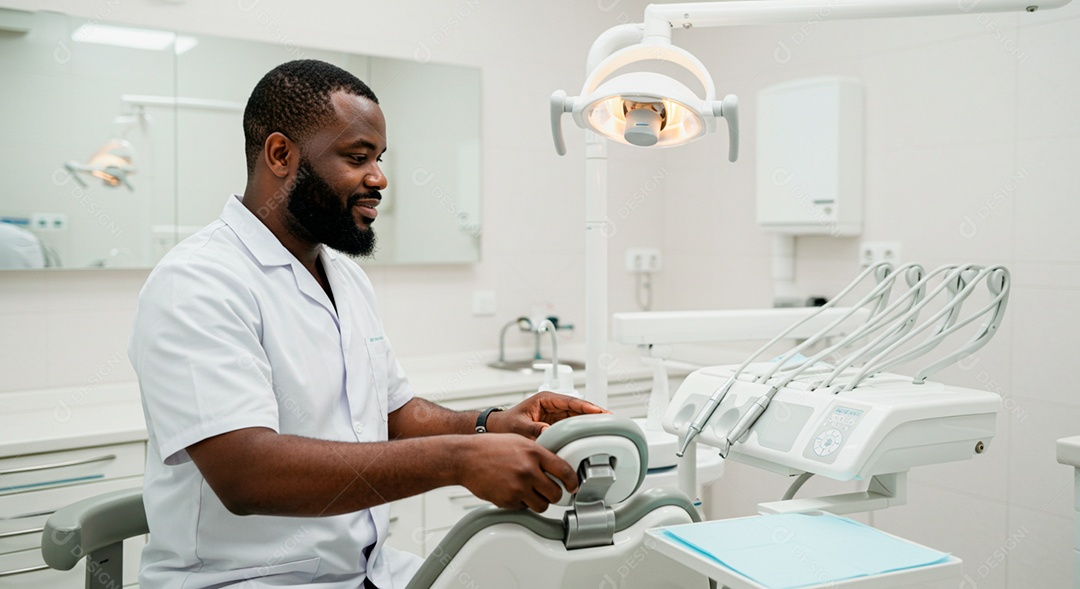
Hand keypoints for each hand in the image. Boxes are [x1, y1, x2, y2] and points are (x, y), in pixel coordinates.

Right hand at [458, 434, 576, 511]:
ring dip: (539, 502)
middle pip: (555, 493)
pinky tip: (512, 491)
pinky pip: (523, 508)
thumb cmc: (491, 448)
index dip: (572, 482)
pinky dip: (521, 503)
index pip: (564, 471)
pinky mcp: (507, 501)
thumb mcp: (520, 441)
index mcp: (534, 452)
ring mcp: (517, 487)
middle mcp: (527, 470)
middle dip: (554, 494)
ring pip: (542, 505)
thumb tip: (558, 469)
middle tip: (549, 491)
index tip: (572, 486)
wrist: (465, 458)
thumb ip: (540, 454)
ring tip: (530, 492)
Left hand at [487, 392, 608, 439]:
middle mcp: (553, 404)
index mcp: (545, 399)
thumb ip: (533, 429)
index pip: (570, 401)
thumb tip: (548, 432)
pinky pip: (573, 424)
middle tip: (610, 419)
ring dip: (591, 420)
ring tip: (607, 426)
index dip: (585, 406)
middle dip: (594, 412)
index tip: (598, 411)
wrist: (498, 429)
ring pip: (578, 415)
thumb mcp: (519, 426)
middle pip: (578, 407)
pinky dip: (582, 428)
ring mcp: (556, 413)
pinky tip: (593, 433)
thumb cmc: (506, 424)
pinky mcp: (556, 423)